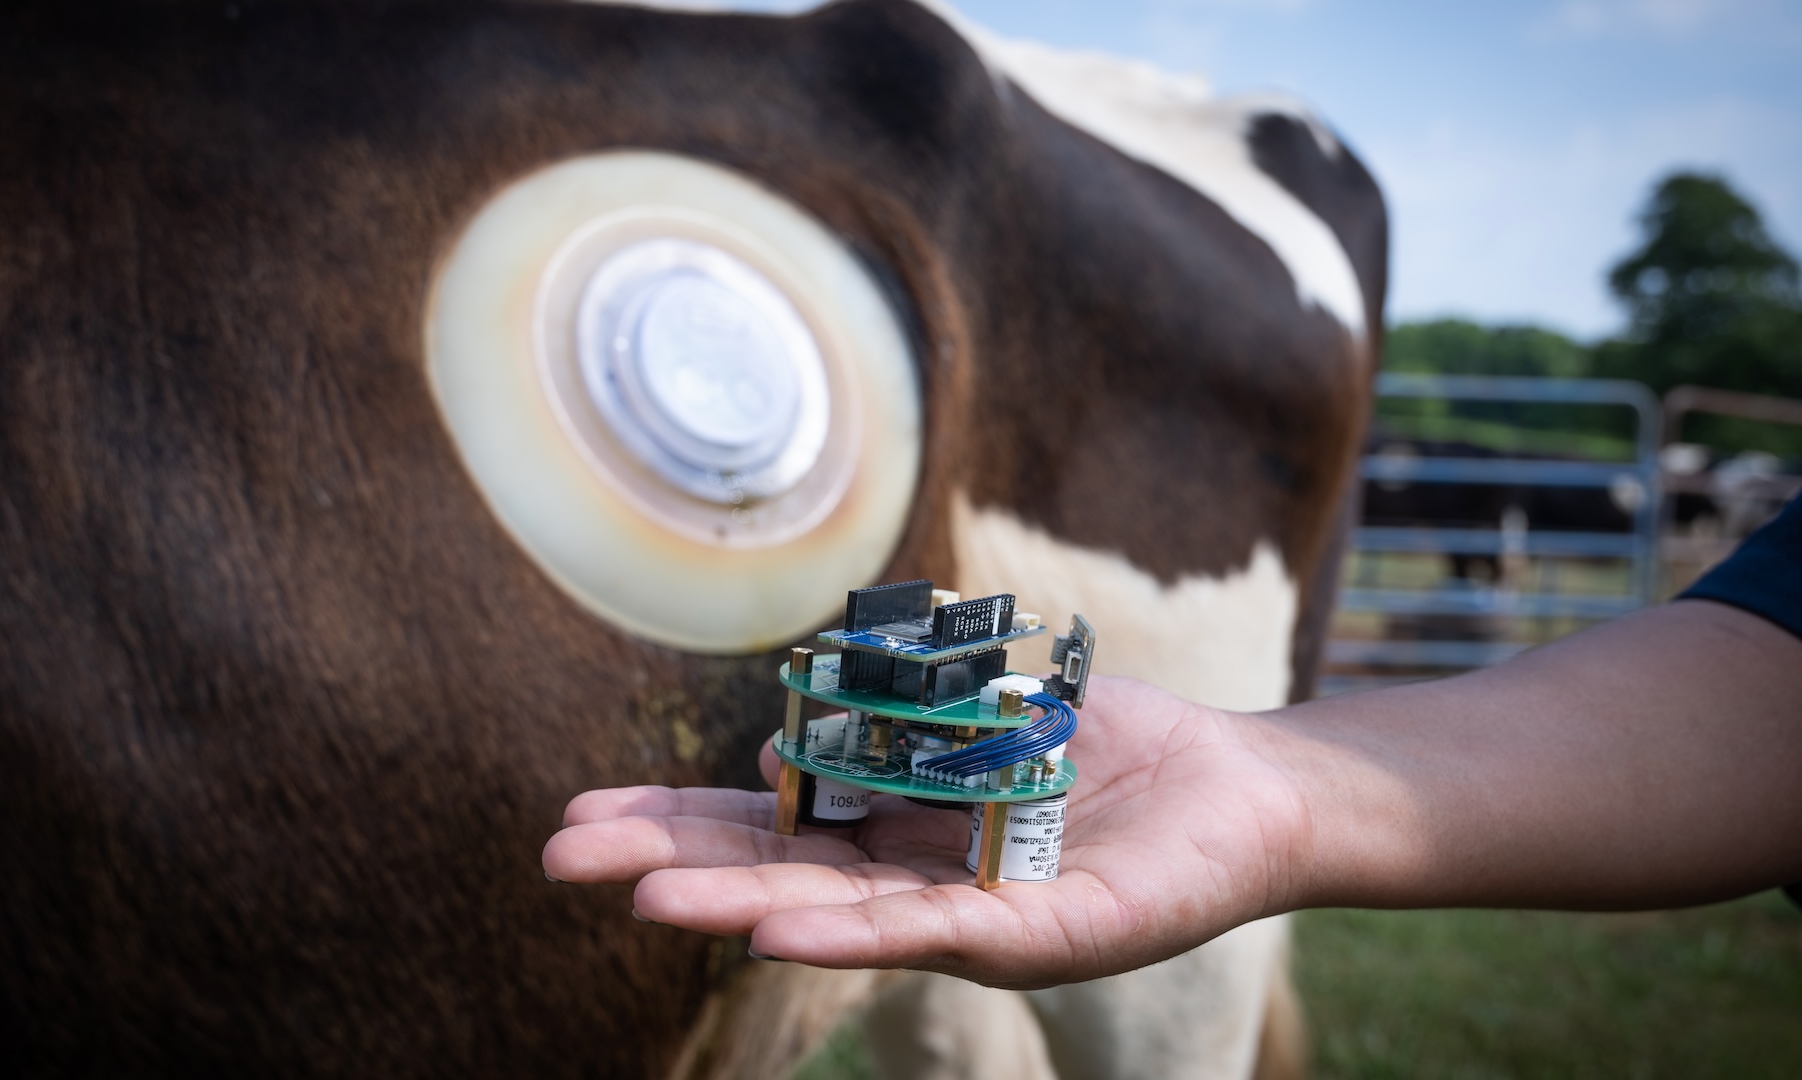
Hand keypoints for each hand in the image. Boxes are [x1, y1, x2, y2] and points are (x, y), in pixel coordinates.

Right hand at [542, 677, 1313, 988]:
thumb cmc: (1106, 749)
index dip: (676, 822)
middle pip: (775, 875)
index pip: (765, 829)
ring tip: (648, 901)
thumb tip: (772, 739)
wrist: (1240, 790)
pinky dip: (857, 936)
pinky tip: (781, 932)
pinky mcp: (1044, 934)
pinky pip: (940, 935)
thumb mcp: (977, 721)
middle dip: (670, 865)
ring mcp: (973, 918)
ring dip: (741, 907)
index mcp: (894, 834)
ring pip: (841, 915)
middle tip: (561, 858)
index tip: (581, 815)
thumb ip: (884, 726)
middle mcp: (915, 885)